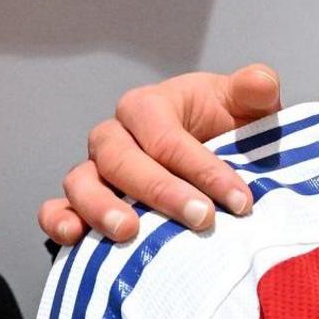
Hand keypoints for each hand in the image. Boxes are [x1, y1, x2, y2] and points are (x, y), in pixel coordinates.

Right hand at [40, 66, 284, 245]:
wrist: (215, 153)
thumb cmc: (227, 128)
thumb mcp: (247, 106)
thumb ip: (254, 90)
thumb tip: (261, 80)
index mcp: (149, 106)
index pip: (167, 136)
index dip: (203, 168)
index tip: (240, 200)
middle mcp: (115, 135)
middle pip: (121, 159)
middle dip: (161, 191)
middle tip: (201, 219)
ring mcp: (95, 169)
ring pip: (81, 182)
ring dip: (100, 207)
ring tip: (129, 232)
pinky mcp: (84, 200)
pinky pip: (57, 207)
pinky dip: (58, 220)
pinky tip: (73, 237)